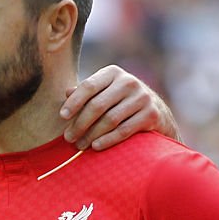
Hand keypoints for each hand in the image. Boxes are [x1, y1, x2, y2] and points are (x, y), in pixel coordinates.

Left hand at [59, 65, 179, 150]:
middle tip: (68, 138)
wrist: (156, 112)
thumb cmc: (119, 101)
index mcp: (113, 73)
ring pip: (110, 120)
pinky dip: (108, 140)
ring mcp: (142, 97)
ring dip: (91, 135)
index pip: (89, 86)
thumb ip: (85, 92)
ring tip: (79, 145)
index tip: (62, 116)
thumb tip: (66, 92)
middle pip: (97, 105)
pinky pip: (124, 130)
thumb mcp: (103, 92)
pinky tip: (96, 146)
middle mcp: (129, 82)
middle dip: (80, 124)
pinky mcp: (151, 114)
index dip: (74, 102)